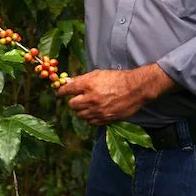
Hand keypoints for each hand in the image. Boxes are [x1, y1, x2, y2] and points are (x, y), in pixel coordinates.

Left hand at [56, 64, 173, 125]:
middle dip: (72, 101)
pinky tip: (94, 111)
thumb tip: (69, 82)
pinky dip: (90, 117)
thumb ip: (82, 79)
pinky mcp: (105, 119)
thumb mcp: (98, 73)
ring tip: (86, 105)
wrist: (135, 89)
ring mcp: (98, 110)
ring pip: (80, 115)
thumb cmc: (117, 78)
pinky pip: (91, 121)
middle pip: (72, 105)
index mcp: (88, 84)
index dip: (61, 91)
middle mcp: (91, 98)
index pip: (67, 89)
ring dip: (81, 110)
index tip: (60, 92)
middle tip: (77, 98)